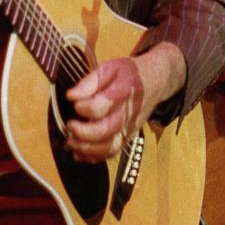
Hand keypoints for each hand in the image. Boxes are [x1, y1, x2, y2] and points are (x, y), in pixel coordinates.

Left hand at [64, 44, 183, 163]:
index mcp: (124, 90)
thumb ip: (90, 81)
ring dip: (86, 148)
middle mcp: (129, 112)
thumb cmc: (129, 74)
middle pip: (107, 130)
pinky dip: (93, 157)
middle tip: (69, 125)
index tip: (74, 103)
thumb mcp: (110, 67)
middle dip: (83, 133)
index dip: (84, 108)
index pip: (102, 105)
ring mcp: (130, 127)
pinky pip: (112, 153)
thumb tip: (71, 96)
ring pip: (110, 147)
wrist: (155, 82)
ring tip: (71, 141)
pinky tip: (79, 151)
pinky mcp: (128, 137)